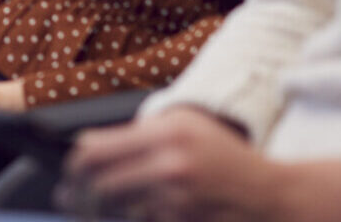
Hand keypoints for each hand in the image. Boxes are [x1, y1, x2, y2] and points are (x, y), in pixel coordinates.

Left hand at [62, 107, 278, 221]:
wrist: (271, 195)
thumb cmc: (224, 159)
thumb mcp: (186, 128)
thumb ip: (139, 136)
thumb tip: (85, 152)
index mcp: (166, 131)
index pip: (96, 149)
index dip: (74, 166)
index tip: (69, 174)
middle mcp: (170, 162)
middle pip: (99, 185)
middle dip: (79, 196)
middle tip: (69, 201)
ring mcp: (178, 198)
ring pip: (115, 211)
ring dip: (99, 214)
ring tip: (93, 212)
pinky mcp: (184, 220)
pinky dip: (130, 220)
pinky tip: (130, 216)